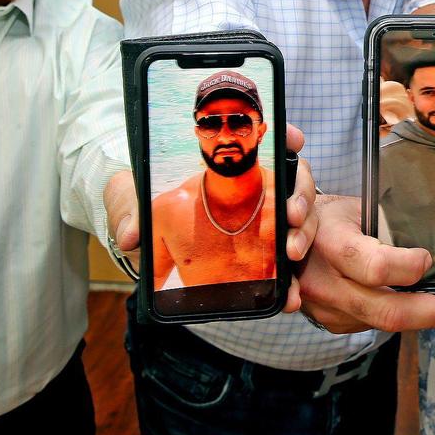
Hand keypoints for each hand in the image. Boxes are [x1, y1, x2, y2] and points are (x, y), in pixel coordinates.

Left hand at [102, 123, 318, 312]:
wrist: (146, 248)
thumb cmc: (146, 214)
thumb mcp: (135, 208)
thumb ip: (131, 213)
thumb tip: (130, 236)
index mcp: (230, 171)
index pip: (268, 146)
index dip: (286, 138)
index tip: (294, 141)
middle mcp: (255, 195)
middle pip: (295, 183)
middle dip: (301, 195)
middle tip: (290, 214)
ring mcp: (264, 228)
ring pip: (301, 222)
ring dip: (303, 234)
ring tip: (292, 254)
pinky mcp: (263, 262)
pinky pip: (287, 270)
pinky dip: (293, 282)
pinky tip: (291, 296)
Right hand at [297, 195, 434, 332]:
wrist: (287, 237)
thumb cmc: (332, 216)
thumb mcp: (356, 206)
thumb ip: (387, 222)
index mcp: (330, 242)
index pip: (374, 266)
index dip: (408, 267)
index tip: (427, 258)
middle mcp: (323, 281)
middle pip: (384, 310)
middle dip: (428, 312)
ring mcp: (324, 307)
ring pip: (380, 323)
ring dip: (416, 318)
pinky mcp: (330, 322)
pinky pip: (370, 324)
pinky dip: (396, 316)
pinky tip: (410, 303)